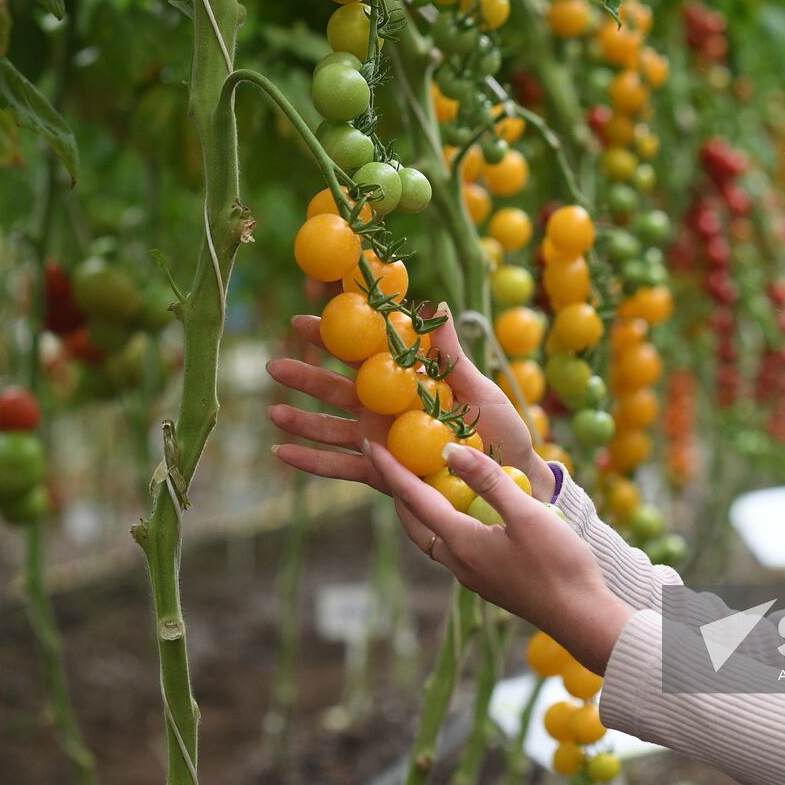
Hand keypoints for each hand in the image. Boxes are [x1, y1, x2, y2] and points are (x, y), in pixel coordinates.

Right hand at [266, 303, 557, 500]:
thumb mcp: (479, 388)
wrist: (514, 481)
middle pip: (339, 389)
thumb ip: (450, 353)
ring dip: (301, 421)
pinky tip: (282, 454)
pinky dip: (312, 461)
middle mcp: (389, 409)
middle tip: (273, 365)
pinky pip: (343, 467)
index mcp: (410, 382)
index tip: (306, 319)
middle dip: (305, 377)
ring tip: (271, 412)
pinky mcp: (385, 474)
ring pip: (333, 427)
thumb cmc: (502, 430)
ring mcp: (383, 441)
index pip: (366, 353)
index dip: (336, 336)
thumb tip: (436, 304)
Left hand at [372, 438, 633, 674]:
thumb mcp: (526, 514)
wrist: (582, 617)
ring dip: (421, 510)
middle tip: (390, 464)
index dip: (392, 471)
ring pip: (434, 538)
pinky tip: (464, 511)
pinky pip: (454, 546)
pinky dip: (446, 522)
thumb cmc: (558, 564)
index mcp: (462, 544)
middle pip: (415, 524)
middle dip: (398, 493)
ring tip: (422, 484)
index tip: (371, 446)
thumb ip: (489, 481)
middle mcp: (459, 563)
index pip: (416, 500)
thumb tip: (449, 451)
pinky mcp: (491, 581)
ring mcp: (474, 576)